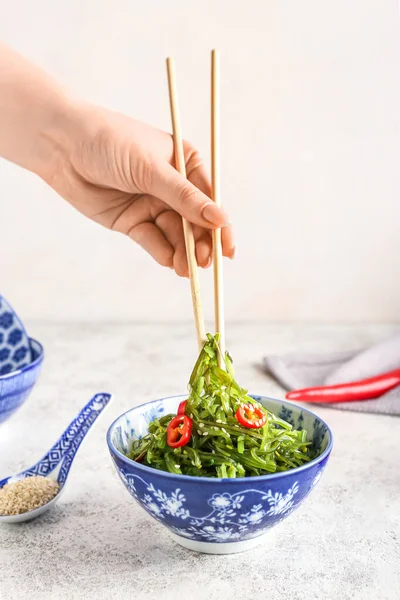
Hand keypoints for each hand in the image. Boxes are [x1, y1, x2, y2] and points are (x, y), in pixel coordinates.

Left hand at [43, 102, 233, 276]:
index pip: (209, 199)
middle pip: (194, 222)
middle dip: (200, 243)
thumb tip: (220, 220)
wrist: (62, 146)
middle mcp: (173, 186)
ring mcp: (152, 204)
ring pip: (175, 235)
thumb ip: (184, 198)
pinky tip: (168, 261)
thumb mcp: (151, 169)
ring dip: (182, 252)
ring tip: (185, 269)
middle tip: (204, 263)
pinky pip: (152, 240)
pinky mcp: (132, 221)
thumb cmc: (110, 142)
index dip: (220, 226)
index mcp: (186, 164)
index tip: (227, 249)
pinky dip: (161, 251)